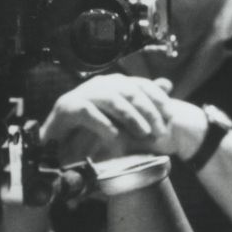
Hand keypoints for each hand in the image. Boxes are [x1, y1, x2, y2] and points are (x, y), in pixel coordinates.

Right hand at [39, 74, 177, 160]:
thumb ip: (144, 103)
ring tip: (143, 134)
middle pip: (129, 90)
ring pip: (111, 98)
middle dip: (148, 111)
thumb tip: (167, 83)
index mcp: (114, 84)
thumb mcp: (125, 121)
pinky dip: (103, 123)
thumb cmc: (96, 133)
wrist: (60, 148)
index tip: (171, 116)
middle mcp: (99, 85)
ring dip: (130, 117)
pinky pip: (87, 111)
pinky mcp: (66, 107)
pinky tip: (114, 136)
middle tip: (160, 131)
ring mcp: (82, 94)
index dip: (158, 99)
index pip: (141, 84)